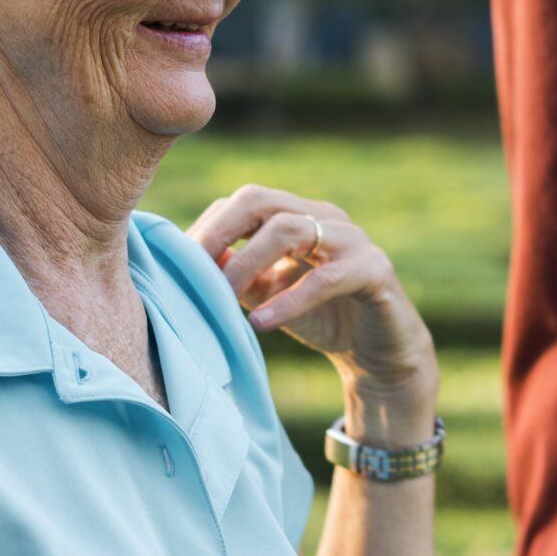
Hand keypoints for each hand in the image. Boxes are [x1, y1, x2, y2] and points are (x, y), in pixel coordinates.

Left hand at [191, 185, 436, 409]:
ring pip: (290, 229)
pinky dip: (290, 300)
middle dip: (220, 232)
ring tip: (223, 297)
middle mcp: (323, 217)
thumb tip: (187, 264)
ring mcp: (352, 239)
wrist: (379, 355)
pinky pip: (327, 278)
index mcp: (297, 216)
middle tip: (193, 272)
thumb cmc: (320, 318)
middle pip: (261, 200)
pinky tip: (262, 323)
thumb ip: (235, 275)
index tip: (177, 265)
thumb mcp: (267, 295)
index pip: (242, 202)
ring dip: (247, 263)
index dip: (207, 228)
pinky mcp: (375, 270)